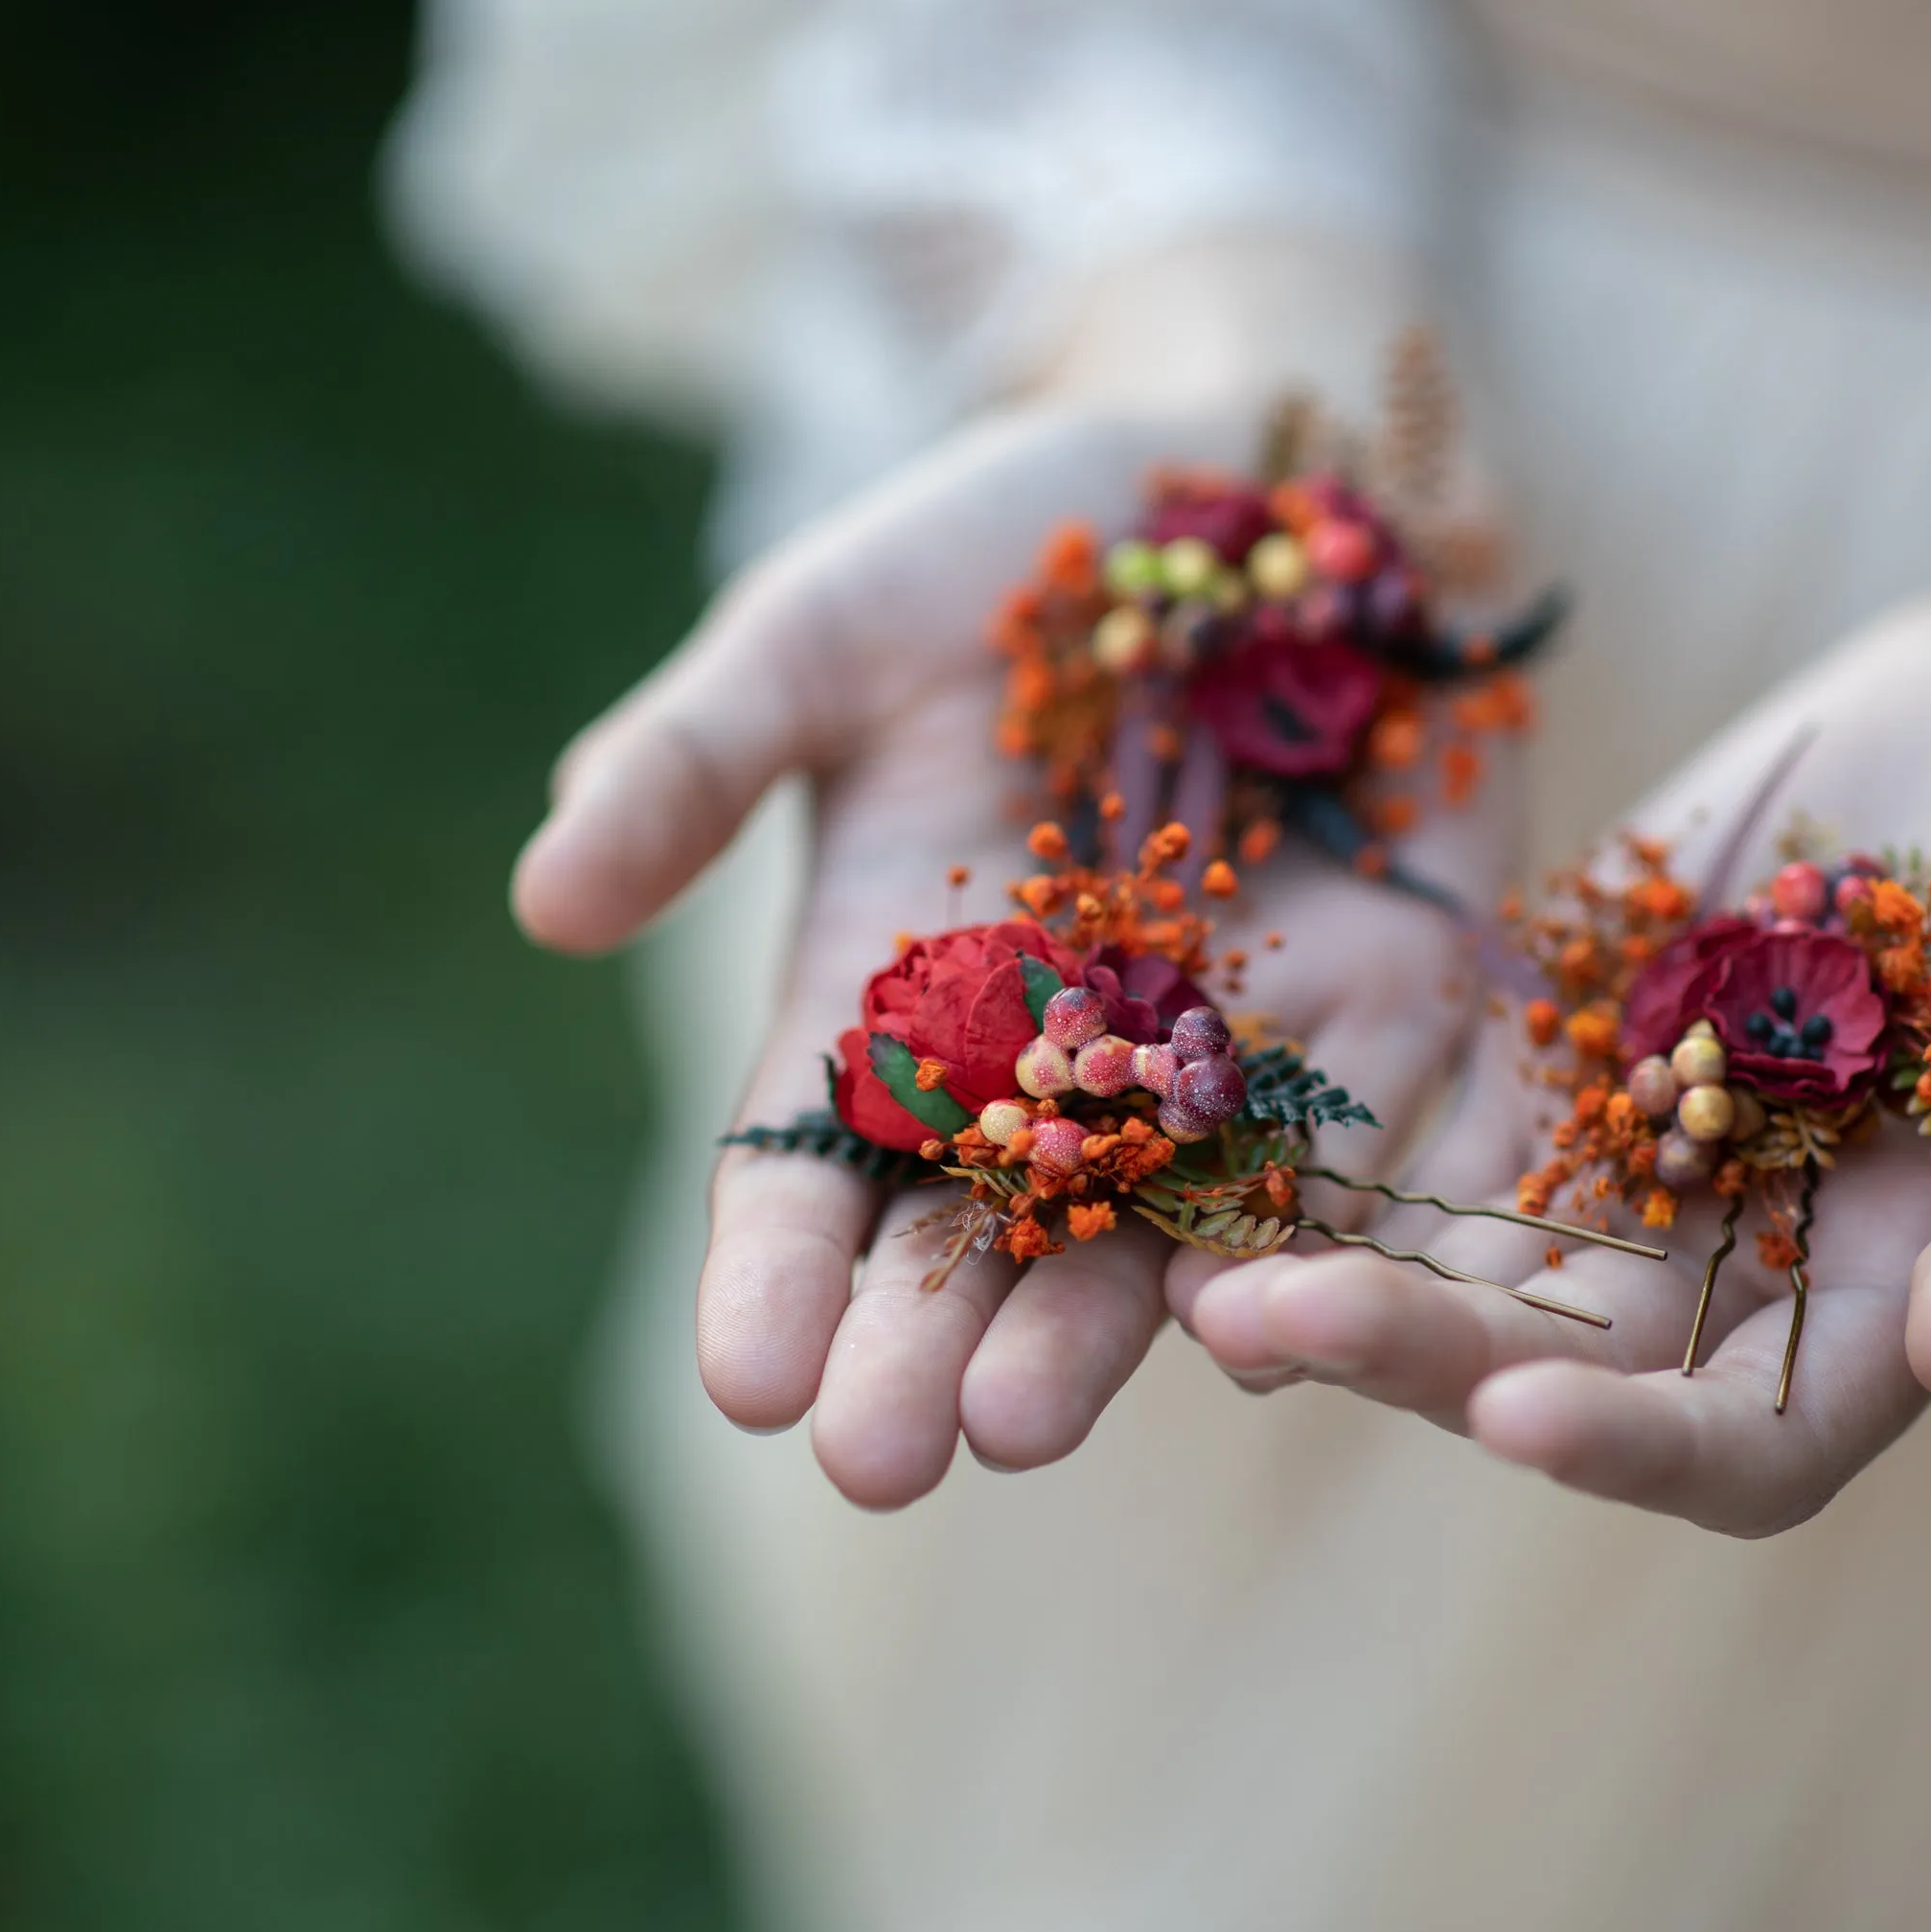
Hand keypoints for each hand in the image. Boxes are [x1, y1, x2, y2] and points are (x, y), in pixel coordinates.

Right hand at [518, 395, 1515, 1507]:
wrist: (1250, 469)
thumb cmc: (1002, 545)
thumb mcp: (825, 629)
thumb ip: (697, 759)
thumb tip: (545, 901)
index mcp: (890, 998)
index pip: (812, 1167)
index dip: (774, 1273)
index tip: (740, 1379)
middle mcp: (1047, 1068)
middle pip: (973, 1242)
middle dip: (922, 1352)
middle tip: (878, 1462)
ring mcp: (1215, 1060)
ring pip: (1153, 1237)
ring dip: (1094, 1337)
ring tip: (1025, 1422)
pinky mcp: (1384, 1022)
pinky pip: (1359, 1161)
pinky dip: (1327, 1243)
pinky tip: (1283, 1324)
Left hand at [1169, 595, 1930, 1534]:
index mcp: (1887, 1305)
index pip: (1740, 1449)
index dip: (1629, 1450)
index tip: (1516, 1416)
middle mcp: (1738, 1252)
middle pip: (1550, 1360)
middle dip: (1404, 1352)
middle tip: (1252, 1324)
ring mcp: (1636, 1131)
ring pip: (1453, 1243)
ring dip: (1322, 1258)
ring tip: (1175, 1253)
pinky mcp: (1564, 1010)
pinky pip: (1425, 1087)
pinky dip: (1323, 1117)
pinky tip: (1202, 1106)